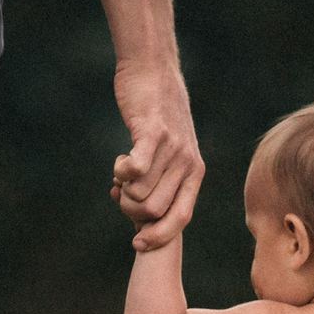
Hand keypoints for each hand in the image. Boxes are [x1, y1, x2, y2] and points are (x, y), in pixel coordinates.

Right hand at [110, 60, 203, 250]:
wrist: (153, 71)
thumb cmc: (154, 115)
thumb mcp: (167, 151)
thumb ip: (159, 181)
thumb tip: (137, 215)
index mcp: (194, 172)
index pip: (181, 219)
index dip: (158, 236)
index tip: (137, 243)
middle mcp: (188, 162)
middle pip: (153, 211)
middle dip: (131, 208)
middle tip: (122, 190)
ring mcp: (173, 147)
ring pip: (140, 192)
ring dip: (123, 186)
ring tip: (122, 168)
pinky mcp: (154, 131)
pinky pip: (137, 168)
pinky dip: (123, 172)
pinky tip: (119, 162)